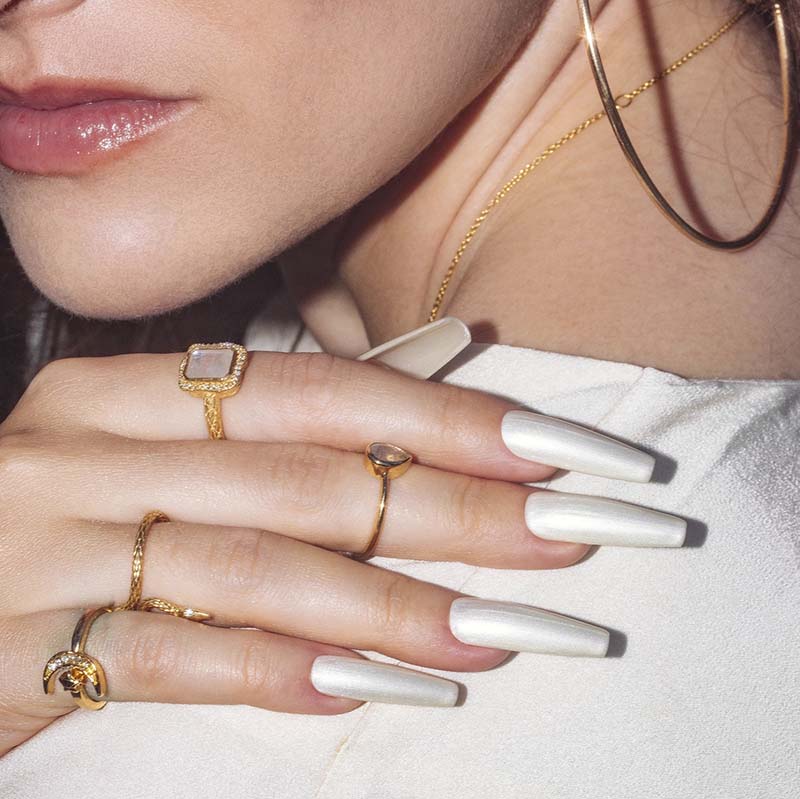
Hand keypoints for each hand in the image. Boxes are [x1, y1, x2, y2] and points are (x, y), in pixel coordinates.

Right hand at [0, 328, 683, 754]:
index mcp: (127, 389)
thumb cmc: (66, 512)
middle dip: (453, 509)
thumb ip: (276, 431)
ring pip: (256, 567)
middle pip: (307, 476)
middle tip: (570, 535)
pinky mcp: (23, 649)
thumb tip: (433, 392)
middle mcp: (89, 451)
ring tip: (502, 631)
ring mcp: (50, 547)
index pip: (318, 387)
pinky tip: (377, 689)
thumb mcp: (152, 450)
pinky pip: (174, 660)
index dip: (445, 416)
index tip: (556, 448)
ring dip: (391, 605)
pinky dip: (282, 672)